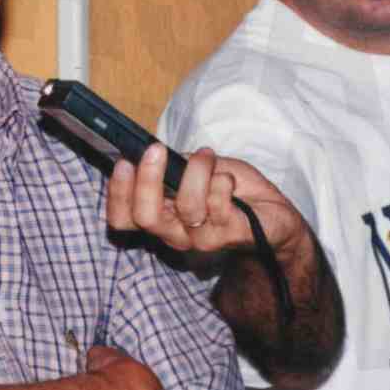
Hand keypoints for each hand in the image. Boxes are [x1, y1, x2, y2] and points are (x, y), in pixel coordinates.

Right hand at [108, 145, 306, 262]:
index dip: (117, 193)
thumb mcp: (195, 169)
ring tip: (207, 156)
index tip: (125, 163)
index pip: (122, 219)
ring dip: (197, 172)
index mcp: (160, 216)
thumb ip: (173, 165)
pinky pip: (218, 206)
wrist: (272, 212)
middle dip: (147, 179)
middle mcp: (175, 233)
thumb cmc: (230, 188)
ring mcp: (201, 238)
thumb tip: (153, 151)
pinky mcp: (229, 235)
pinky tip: (228, 178)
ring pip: (186, 208)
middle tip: (156, 150)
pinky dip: (221, 182)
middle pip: (145, 217)